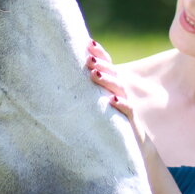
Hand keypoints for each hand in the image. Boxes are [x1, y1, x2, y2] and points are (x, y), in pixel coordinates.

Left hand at [86, 40, 151, 154]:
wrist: (133, 150)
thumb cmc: (110, 125)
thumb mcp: (98, 106)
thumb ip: (88, 93)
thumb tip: (62, 79)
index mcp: (112, 86)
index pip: (108, 65)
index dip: (100, 54)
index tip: (88, 43)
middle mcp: (120, 93)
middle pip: (112, 73)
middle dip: (101, 63)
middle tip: (87, 58)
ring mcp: (126, 105)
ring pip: (118, 89)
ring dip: (107, 80)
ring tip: (94, 74)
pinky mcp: (131, 122)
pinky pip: (128, 110)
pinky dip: (121, 104)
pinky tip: (112, 100)